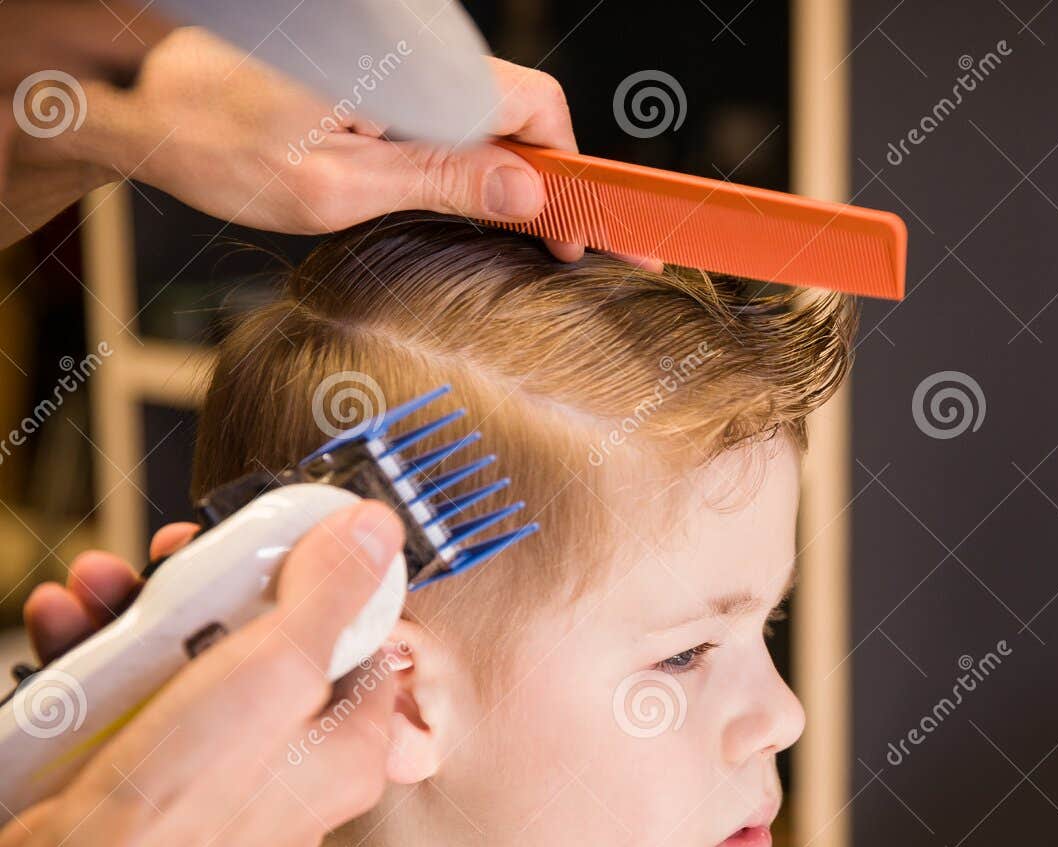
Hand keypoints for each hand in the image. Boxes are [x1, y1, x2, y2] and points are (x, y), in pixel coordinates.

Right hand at [0, 502, 404, 846]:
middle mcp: (292, 765)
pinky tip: (68, 632)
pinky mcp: (151, 782)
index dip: (315, 580)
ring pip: (192, 664)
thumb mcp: (274, 670)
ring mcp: (219, 776)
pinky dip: (101, 664)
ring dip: (138, 617)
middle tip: (172, 567)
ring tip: (98, 591)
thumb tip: (376, 534)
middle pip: (266, 643)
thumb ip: (328, 595)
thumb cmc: (180, 808)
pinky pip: (137, 702)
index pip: (358, 639)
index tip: (270, 548)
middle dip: (208, 593)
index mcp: (349, 746)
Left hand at [2, 27, 587, 256]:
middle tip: (567, 247)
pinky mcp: (379, 73)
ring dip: (510, 172)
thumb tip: (527, 192)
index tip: (587, 236)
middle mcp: (411, 50)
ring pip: (489, 111)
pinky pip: (451, 109)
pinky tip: (469, 199)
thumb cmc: (210, 137)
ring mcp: (396, 59)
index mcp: (410, 67)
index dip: (572, 178)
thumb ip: (440, 182)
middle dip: (551, 181)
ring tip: (518, 233)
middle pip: (522, 110)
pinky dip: (474, 156)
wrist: (134, 94)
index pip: (537, 110)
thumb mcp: (335, 185)